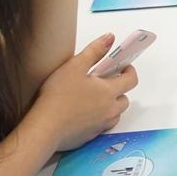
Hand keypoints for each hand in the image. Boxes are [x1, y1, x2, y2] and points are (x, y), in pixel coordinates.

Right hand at [27, 33, 139, 152]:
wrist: (44, 128)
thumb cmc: (58, 96)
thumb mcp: (75, 66)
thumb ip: (94, 50)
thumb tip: (110, 38)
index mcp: (109, 92)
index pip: (132, 80)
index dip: (129, 71)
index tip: (123, 66)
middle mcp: (110, 110)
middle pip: (125, 99)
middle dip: (119, 89)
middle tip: (104, 82)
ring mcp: (101, 125)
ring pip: (115, 114)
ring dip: (110, 105)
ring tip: (93, 98)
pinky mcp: (90, 136)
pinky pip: (102, 125)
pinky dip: (98, 118)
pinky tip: (83, 112)